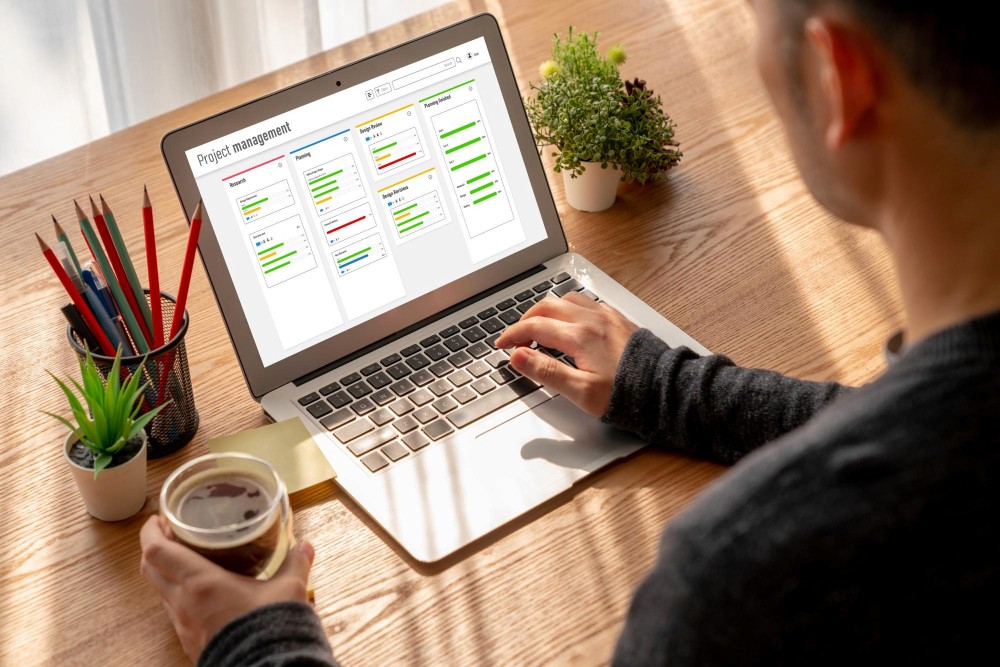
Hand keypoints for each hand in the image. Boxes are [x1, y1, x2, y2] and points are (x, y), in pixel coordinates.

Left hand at [139, 515, 313, 660]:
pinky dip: (178, 595)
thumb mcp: (288, 589)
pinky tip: (201, 593)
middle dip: (154, 547)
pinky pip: (174, 612)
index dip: (150, 531)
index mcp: (200, 582)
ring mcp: (183, 624)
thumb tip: (305, 545)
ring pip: (160, 591)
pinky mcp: (189, 641)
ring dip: (166, 572)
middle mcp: (183, 602)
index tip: (158, 518)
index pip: (156, 550)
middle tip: (170, 534)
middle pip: (150, 569)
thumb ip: (295, 563)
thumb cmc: (269, 628)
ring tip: (187, 560)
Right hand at [493, 292, 636, 415]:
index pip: (534, 326)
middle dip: (526, 319)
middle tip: (516, 337)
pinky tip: (569, 323)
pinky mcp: (618, 319)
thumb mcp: (581, 392)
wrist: (665, 390)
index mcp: (580, 336)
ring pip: (567, 299)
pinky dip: (569, 309)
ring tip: (540, 329)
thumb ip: (546, 372)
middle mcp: (592, 319)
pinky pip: (586, 303)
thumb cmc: (627, 395)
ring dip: (548, 310)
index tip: (502, 345)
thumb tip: (518, 356)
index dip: (513, 335)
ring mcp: (607, 316)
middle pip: (547, 306)